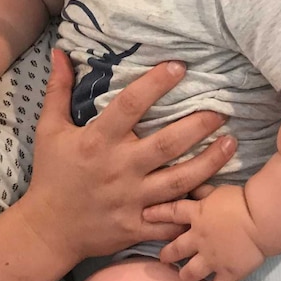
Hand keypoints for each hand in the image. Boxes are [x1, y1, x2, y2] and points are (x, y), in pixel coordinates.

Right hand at [20, 52, 236, 264]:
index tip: (179, 67)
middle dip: (197, 126)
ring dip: (209, 162)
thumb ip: (58, 90)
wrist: (48, 229)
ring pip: (179, 181)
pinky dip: (196, 209)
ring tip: (232, 143)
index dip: (155, 84)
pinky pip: (174, 218)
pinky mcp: (139, 225)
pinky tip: (219, 194)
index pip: (130, 105)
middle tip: (222, 110)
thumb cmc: (52, 175)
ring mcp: (132, 200)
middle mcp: (119, 168)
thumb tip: (61, 51)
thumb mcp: (49, 129)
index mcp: (97, 141)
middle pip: (166, 144)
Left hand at [145, 186, 265, 280]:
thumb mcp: (217, 190)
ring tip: (184, 278)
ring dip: (185, 276)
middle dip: (166, 254)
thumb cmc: (241, 199)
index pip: (170, 212)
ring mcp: (211, 259)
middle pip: (175, 249)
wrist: (261, 218)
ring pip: (190, 273)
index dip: (156, 214)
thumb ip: (202, 192)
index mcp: (195, 214)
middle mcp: (198, 239)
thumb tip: (190, 186)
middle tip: (162, 257)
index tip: (144, 216)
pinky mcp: (228, 273)